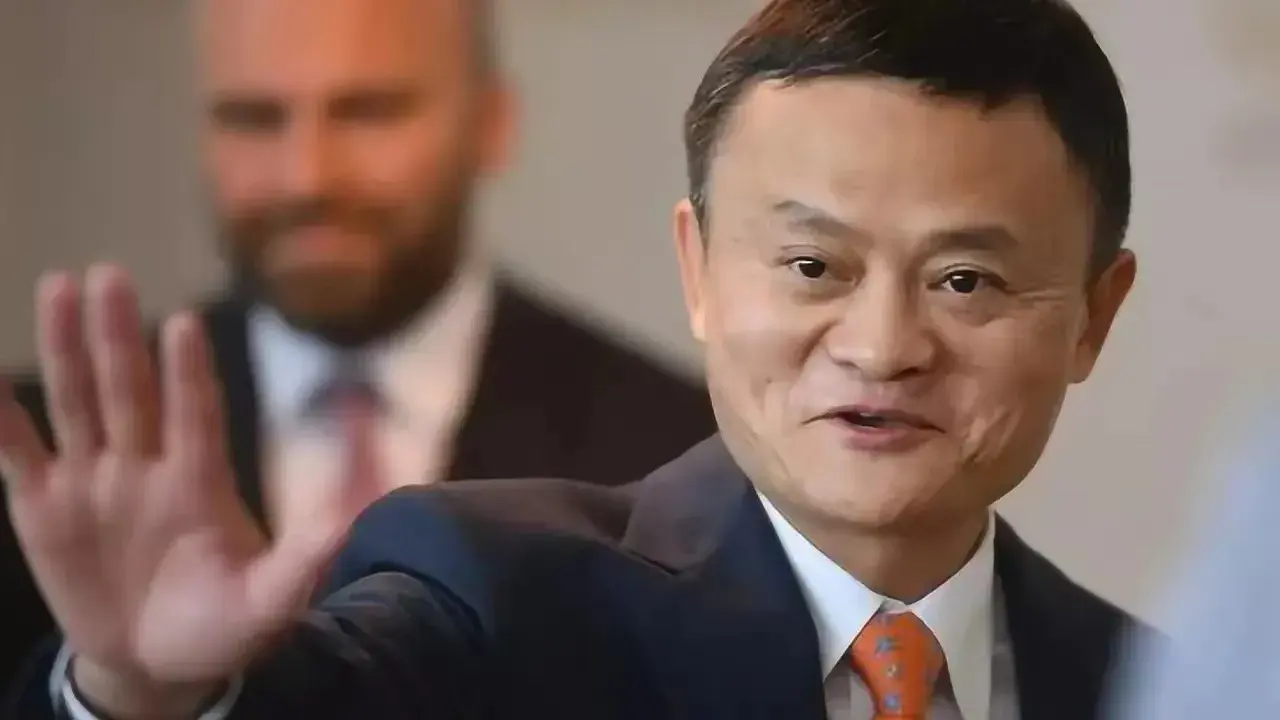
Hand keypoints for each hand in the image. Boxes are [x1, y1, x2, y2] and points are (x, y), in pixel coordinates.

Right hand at [0, 266, 346, 710]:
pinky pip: (18, 452)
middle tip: (109, 274)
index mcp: (201, 482)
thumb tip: (347, 522)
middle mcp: (146, 467)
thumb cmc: (221, 629)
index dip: (188, 373)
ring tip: (60, 287)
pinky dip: (1, 418)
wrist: (157, 664)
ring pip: (77, 402)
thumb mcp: (268, 603)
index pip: (195, 414)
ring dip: (67, 348)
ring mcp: (94, 481)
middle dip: (119, 337)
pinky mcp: (45, 508)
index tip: (184, 324)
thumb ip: (301, 562)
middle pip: (131, 391)